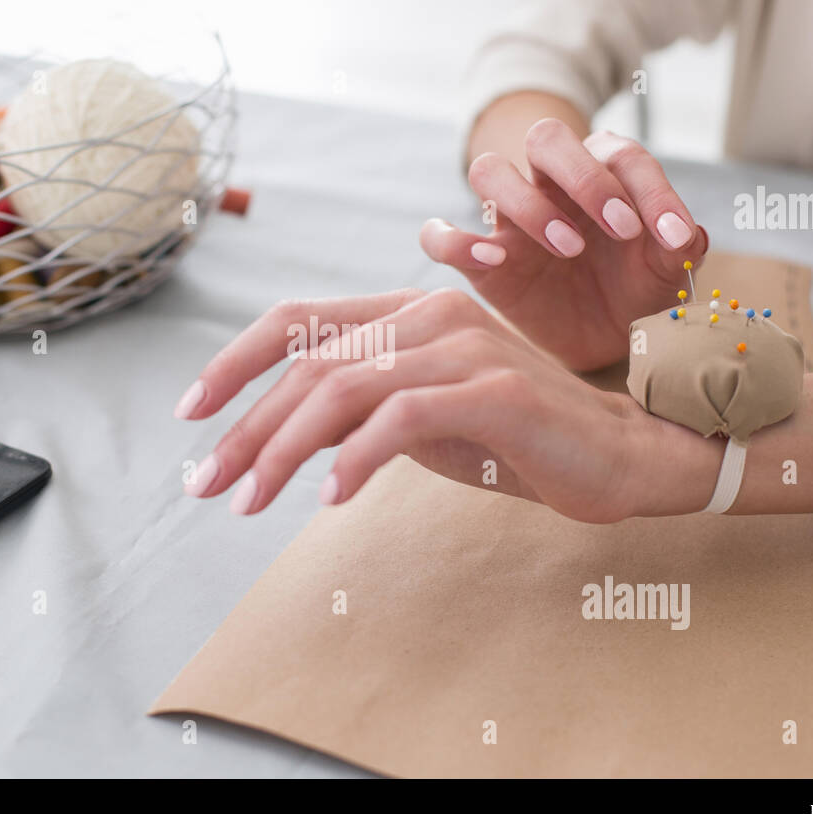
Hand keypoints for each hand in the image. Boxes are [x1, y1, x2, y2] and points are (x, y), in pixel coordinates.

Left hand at [174, 288, 715, 521]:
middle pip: (309, 362)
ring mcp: (464, 346)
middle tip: (207, 484)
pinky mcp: (497, 388)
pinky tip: (331, 499)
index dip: (235, 361)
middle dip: (245, 427)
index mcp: (406, 312)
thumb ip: (360, 406)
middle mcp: (430, 313)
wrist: (621, 455)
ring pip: (344, 388)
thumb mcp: (421, 418)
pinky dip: (354, 459)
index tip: (191, 413)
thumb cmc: (517, 438)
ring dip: (284, 452)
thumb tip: (281, 430)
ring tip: (250, 501)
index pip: (298, 319)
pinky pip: (401, 419)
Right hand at [423, 120, 708, 371]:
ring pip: (489, 170)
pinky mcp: (480, 262)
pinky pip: (440, 236)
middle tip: (620, 227)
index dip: (651, 190)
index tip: (674, 236)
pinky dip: (455, 241)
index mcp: (604, 173)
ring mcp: (510, 220)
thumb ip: (679, 250)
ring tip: (568, 248)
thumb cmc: (635, 292)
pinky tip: (492, 262)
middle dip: (584, 176)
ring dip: (528, 203)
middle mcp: (551, 184)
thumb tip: (689, 234)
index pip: (621, 157)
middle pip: (546, 137)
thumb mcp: (666, 275)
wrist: (600, 341)